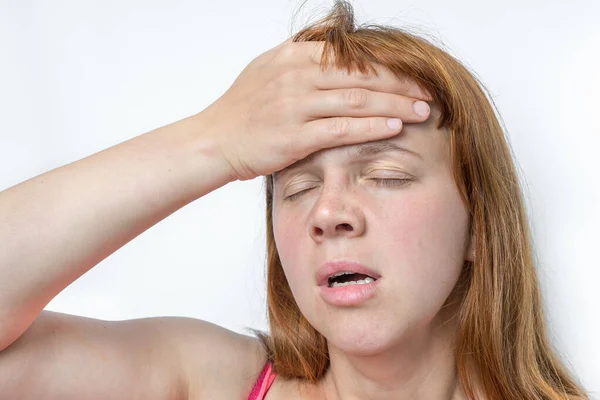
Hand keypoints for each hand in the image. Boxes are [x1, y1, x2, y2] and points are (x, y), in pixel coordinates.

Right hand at [201, 37, 432, 180]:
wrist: (215, 140)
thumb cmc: (243, 106)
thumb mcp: (268, 64)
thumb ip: (303, 48)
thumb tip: (335, 31)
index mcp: (294, 57)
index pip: (353, 56)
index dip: (389, 65)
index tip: (414, 74)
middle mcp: (297, 76)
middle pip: (361, 76)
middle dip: (401, 85)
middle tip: (429, 94)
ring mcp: (295, 106)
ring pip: (357, 101)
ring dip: (394, 106)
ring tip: (421, 112)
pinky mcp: (295, 136)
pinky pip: (341, 129)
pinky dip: (370, 127)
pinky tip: (393, 128)